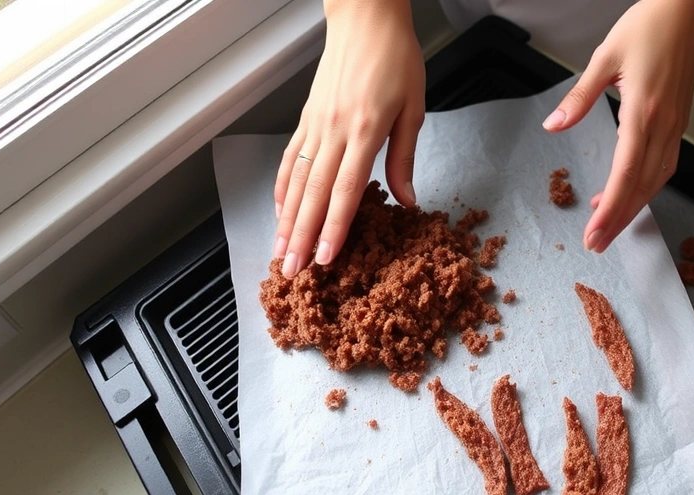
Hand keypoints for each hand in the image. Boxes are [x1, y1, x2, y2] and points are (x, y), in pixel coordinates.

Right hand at [273, 0, 424, 276]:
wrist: (366, 20)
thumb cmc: (396, 60)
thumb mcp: (414, 108)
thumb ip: (404, 158)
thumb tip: (407, 201)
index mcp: (364, 131)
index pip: (345, 191)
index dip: (333, 228)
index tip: (325, 259)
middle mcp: (333, 131)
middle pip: (313, 194)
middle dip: (301, 237)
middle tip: (291, 271)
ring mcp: (315, 125)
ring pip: (297, 181)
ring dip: (286, 221)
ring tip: (279, 252)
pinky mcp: (307, 119)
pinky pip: (290, 159)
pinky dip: (283, 188)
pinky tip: (280, 211)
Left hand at [542, 0, 693, 252]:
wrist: (687, 10)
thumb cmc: (649, 26)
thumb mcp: (604, 57)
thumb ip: (579, 97)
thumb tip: (554, 124)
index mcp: (644, 111)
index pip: (625, 173)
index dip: (610, 208)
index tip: (593, 231)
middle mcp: (664, 125)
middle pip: (642, 186)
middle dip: (619, 220)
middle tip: (597, 244)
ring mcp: (676, 126)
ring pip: (656, 180)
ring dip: (633, 208)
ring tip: (608, 227)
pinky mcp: (678, 123)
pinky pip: (664, 165)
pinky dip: (645, 186)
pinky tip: (628, 193)